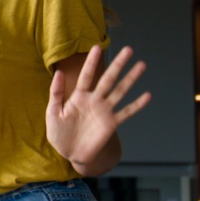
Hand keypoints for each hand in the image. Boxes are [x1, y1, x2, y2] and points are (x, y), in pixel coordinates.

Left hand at [47, 45, 149, 168]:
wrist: (70, 153)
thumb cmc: (59, 133)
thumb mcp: (53, 113)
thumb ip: (55, 94)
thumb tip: (58, 72)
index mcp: (78, 96)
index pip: (86, 76)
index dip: (91, 62)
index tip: (97, 47)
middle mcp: (94, 100)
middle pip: (108, 79)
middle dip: (118, 65)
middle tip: (128, 49)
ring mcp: (104, 111)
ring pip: (120, 91)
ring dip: (131, 79)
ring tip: (141, 65)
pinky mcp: (111, 124)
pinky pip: (126, 112)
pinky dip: (136, 105)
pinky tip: (147, 95)